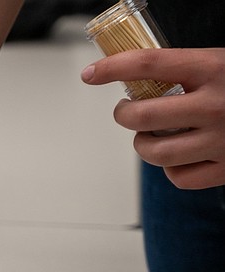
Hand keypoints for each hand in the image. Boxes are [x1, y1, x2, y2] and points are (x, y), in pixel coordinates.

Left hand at [82, 48, 224, 188]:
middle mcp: (217, 104)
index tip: (91, 73)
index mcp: (214, 68)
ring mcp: (221, 140)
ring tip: (150, 135)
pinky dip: (170, 169)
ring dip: (142, 144)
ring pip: (153, 151)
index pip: (148, 64)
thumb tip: (133, 75)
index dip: (112, 67)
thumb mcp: (222, 64)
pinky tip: (177, 155)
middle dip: (123, 115)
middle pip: (141, 115)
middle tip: (126, 111)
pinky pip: (178, 176)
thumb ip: (186, 70)